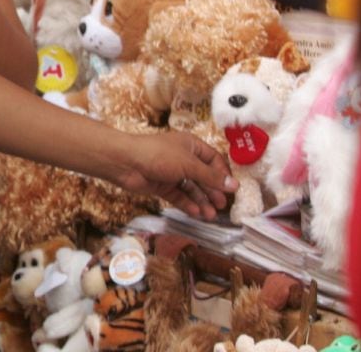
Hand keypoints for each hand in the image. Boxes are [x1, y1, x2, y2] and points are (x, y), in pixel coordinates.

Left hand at [114, 132, 236, 219]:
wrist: (125, 162)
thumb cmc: (158, 155)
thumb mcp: (188, 164)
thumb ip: (210, 177)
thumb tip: (234, 185)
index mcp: (191, 146)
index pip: (213, 160)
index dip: (223, 174)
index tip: (232, 190)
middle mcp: (183, 158)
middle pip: (203, 177)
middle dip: (213, 191)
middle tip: (222, 206)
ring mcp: (172, 173)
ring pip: (191, 189)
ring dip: (201, 201)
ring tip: (209, 215)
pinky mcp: (162, 185)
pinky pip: (179, 196)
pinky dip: (187, 204)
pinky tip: (195, 213)